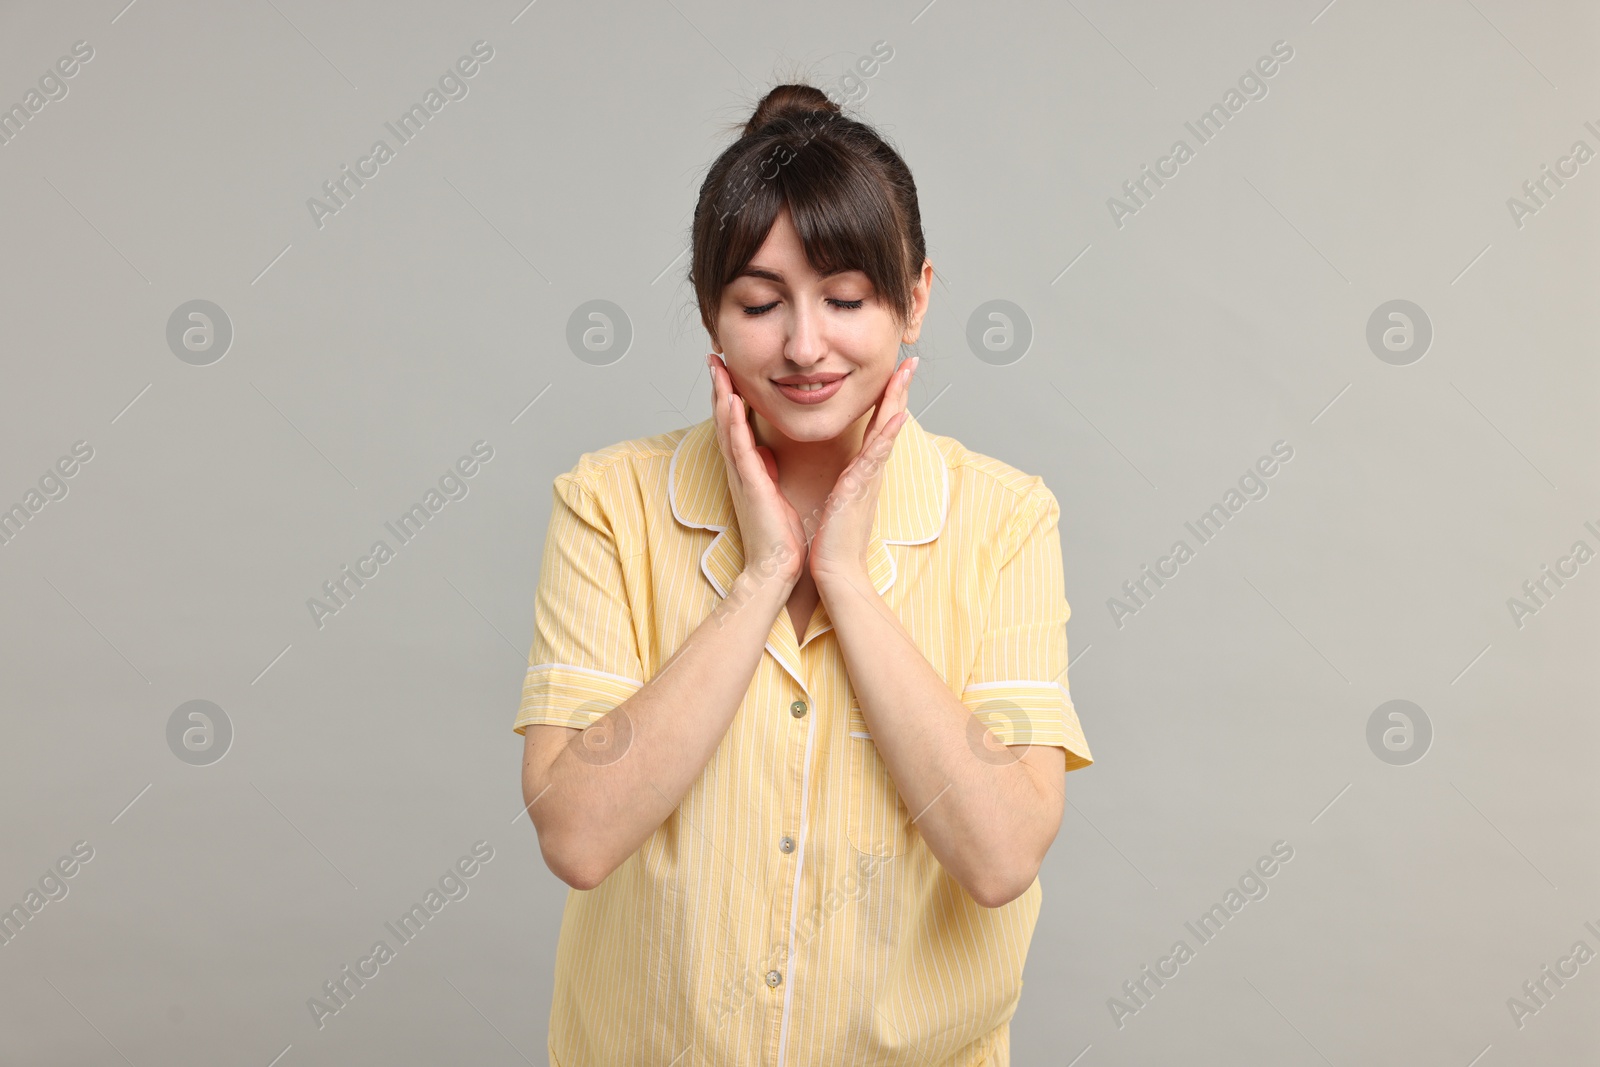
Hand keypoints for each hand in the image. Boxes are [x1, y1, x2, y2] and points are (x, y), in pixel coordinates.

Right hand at [706, 354, 808, 590]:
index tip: (727, 368)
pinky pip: (740, 449)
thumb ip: (765, 472)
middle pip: (724, 419)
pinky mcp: (750, 486)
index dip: (729, 395)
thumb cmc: (779, 536)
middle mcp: (739, 469)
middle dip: (719, 387)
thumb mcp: (772, 493)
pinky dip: (734, 424)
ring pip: (727, 428)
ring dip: (721, 396)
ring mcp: (742, 476)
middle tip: (713, 356)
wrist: (777, 568)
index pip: (735, 424)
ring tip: (717, 368)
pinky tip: (732, 401)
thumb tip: (764, 453)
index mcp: (747, 469)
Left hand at [807, 355, 917, 585]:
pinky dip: (887, 436)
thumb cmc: (833, 538)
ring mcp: (868, 478)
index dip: (887, 398)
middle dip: (899, 389)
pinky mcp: (859, 489)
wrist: (835, 570)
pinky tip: (896, 417)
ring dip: (897, 401)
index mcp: (862, 470)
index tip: (894, 372)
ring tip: (906, 373)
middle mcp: (870, 470)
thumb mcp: (838, 499)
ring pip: (887, 431)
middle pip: (889, 420)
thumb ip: (845, 480)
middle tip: (911, 360)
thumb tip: (846, 469)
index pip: (877, 426)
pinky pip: (876, 457)